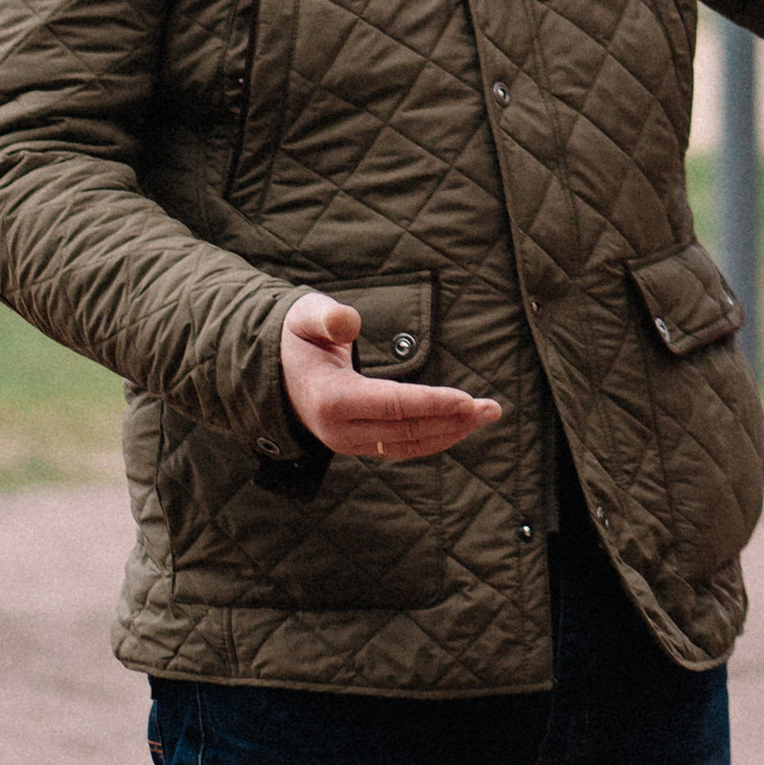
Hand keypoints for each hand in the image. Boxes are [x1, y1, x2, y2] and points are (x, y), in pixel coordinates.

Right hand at [278, 291, 498, 462]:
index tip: (466, 399)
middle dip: (452, 420)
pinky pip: (399, 447)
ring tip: (485, 416)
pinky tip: (457, 426)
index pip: (392, 405)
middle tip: (492, 408)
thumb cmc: (294, 337)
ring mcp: (348, 443)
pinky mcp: (358, 444)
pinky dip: (432, 438)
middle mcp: (340, 431)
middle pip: (406, 430)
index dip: (431, 403)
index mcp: (331, 400)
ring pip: (407, 445)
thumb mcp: (304, 317)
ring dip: (449, 432)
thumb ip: (326, 317)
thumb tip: (349, 323)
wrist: (271, 372)